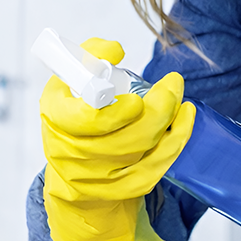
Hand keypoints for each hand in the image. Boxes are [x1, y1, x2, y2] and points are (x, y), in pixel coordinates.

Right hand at [41, 37, 195, 240]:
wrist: (73, 169)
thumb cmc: (74, 113)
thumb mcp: (68, 80)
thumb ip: (89, 57)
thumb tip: (114, 51)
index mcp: (56, 120)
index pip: (87, 121)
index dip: (116, 111)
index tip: (136, 97)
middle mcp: (73, 154)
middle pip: (126, 136)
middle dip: (158, 107)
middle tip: (172, 84)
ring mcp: (98, 178)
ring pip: (143, 148)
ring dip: (169, 118)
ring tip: (176, 94)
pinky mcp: (122, 189)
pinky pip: (157, 165)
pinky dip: (176, 138)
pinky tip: (184, 117)